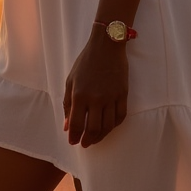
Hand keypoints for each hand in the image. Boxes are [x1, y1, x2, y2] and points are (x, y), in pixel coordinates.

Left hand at [62, 30, 128, 146]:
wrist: (107, 47)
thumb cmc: (85, 62)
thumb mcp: (70, 81)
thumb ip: (68, 104)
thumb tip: (67, 126)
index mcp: (80, 95)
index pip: (77, 124)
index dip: (74, 136)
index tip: (73, 142)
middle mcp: (96, 98)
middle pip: (93, 129)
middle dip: (88, 140)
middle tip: (84, 144)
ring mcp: (111, 97)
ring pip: (108, 126)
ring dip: (101, 136)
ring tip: (95, 139)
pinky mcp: (123, 94)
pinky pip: (121, 116)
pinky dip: (114, 126)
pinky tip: (108, 128)